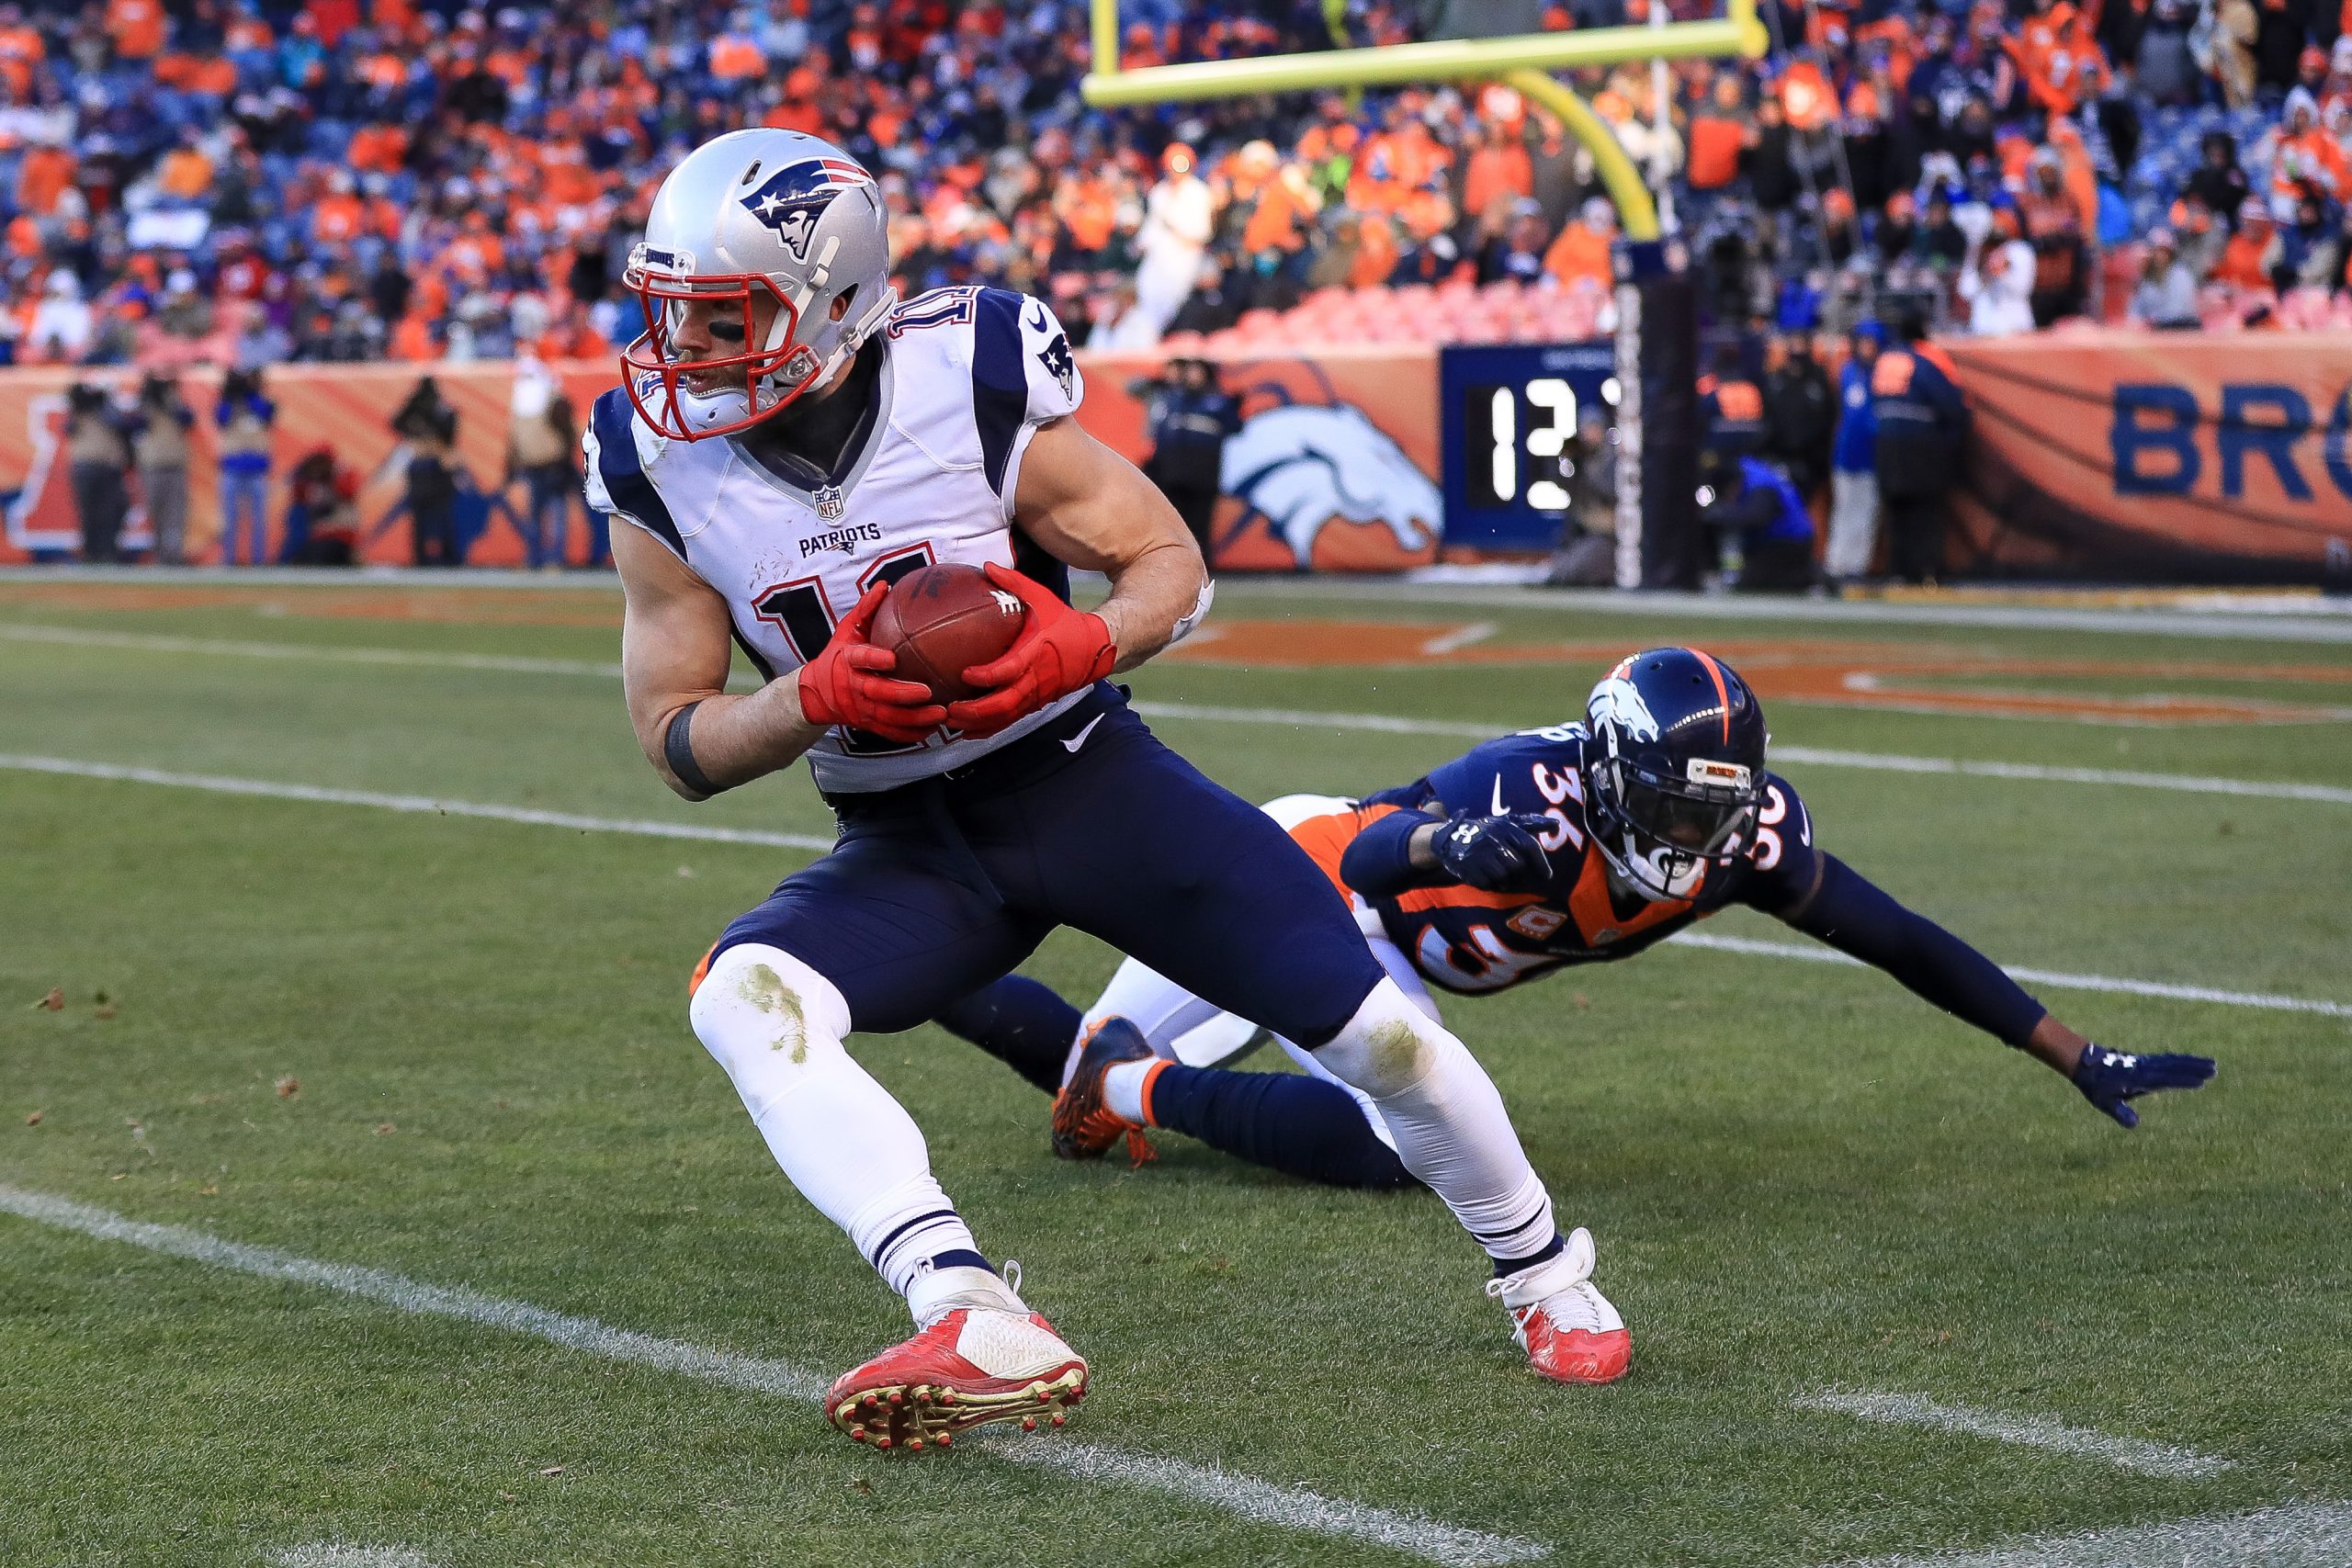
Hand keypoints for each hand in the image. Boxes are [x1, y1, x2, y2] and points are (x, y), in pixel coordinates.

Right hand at [795, 581, 946, 744]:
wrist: (817, 693)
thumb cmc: (839, 655)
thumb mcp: (847, 630)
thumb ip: (866, 609)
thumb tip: (885, 584)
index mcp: (848, 661)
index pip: (860, 659)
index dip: (874, 660)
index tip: (893, 659)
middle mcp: (855, 687)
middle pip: (879, 693)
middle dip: (903, 694)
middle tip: (928, 691)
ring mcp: (863, 709)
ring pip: (889, 718)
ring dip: (915, 719)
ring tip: (941, 714)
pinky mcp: (870, 724)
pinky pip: (892, 733)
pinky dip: (912, 734)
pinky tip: (934, 730)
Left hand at [943, 562, 1114, 737]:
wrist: (1095, 648)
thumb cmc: (1065, 622)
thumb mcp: (1042, 597)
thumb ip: (1014, 582)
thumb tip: (986, 565)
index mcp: (1035, 652)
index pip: (1010, 669)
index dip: (988, 676)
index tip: (965, 673)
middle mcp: (1036, 678)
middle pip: (1004, 703)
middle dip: (975, 710)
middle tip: (949, 709)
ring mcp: (1036, 694)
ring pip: (1005, 717)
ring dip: (978, 724)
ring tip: (950, 723)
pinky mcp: (1036, 703)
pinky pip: (1010, 721)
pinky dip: (988, 729)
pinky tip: (967, 732)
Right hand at [1429, 812, 1554, 893]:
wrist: (1450, 838)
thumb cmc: (1485, 831)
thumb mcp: (1506, 823)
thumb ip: (1531, 824)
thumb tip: (1555, 823)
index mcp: (1505, 828)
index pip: (1529, 846)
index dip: (1541, 862)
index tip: (1547, 876)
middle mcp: (1493, 839)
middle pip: (1518, 866)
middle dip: (1516, 873)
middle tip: (1509, 871)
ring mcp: (1479, 854)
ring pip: (1504, 876)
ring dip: (1502, 880)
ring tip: (1495, 874)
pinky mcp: (1468, 867)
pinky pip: (1487, 884)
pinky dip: (1488, 884)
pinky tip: (1483, 876)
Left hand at [2070, 1042, 2215, 1127]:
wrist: (2085, 1064)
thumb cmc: (2095, 1086)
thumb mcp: (2104, 1102)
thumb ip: (2120, 1112)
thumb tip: (2135, 1124)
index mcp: (2138, 1078)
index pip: (2165, 1079)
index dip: (2183, 1080)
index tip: (2201, 1081)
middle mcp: (2144, 1068)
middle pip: (2173, 1067)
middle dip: (2194, 1067)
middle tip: (2214, 1068)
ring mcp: (2145, 1063)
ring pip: (2172, 1061)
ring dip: (2191, 1061)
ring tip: (2212, 1063)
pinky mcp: (2144, 1062)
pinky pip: (2167, 1060)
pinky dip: (2180, 1060)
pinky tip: (2191, 1062)